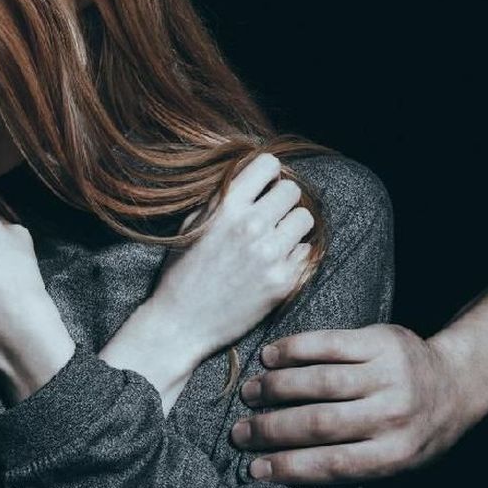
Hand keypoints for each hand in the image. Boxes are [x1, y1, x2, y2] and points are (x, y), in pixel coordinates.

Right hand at [144, 153, 314, 366]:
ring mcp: (271, 254)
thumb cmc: (182, 272)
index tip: (262, 187)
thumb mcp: (192, 224)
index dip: (267, 174)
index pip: (269, 164)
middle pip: (292, 190)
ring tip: (273, 239)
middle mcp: (251, 226)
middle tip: (269, 216)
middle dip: (281, 200)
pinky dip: (292, 255)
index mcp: (226, 207)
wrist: (181, 323)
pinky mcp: (284, 281)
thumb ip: (222, 198)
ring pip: (305, 219)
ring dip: (291, 226)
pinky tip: (272, 264)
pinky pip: (306, 251)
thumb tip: (252, 175)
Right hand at [230, 324, 470, 483]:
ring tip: (250, 393)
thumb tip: (282, 469)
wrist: (457, 382)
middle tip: (240, 432)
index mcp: (396, 454)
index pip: (332, 464)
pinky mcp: (381, 341)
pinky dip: (294, 350)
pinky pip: (330, 343)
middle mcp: (394, 415)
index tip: (254, 469)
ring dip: (276, 388)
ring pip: (320, 382)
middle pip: (320, 423)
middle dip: (271, 429)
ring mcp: (388, 375)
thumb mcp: (395, 459)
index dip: (289, 467)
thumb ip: (350, 463)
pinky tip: (270, 356)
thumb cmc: (415, 430)